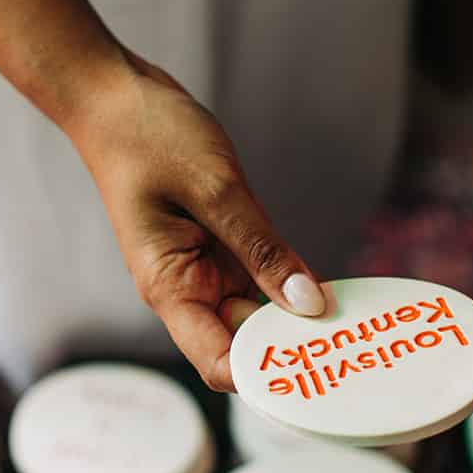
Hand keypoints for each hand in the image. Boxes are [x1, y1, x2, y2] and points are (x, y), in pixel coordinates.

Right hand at [67, 50, 325, 391]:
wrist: (115, 97)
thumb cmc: (148, 137)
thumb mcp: (216, 189)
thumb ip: (263, 249)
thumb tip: (309, 303)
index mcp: (169, 286)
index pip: (219, 361)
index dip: (267, 375)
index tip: (319, 373)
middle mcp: (185, 288)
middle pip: (246, 343)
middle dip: (294, 348)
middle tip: (356, 349)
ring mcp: (202, 269)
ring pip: (257, 313)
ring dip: (297, 318)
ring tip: (353, 326)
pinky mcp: (217, 247)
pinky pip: (259, 279)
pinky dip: (288, 284)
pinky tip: (328, 289)